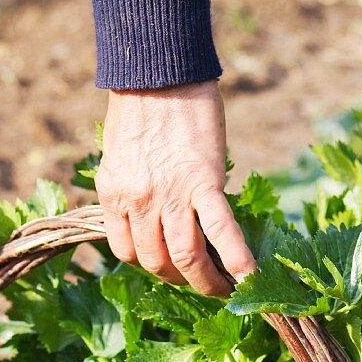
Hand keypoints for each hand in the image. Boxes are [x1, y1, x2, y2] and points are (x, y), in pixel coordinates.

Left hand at [96, 81, 255, 295]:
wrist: (161, 71)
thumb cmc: (141, 109)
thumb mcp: (120, 157)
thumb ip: (132, 191)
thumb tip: (153, 219)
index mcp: (113, 196)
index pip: (127, 252)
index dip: (148, 266)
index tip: (166, 268)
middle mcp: (138, 201)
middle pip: (156, 262)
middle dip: (178, 279)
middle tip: (198, 283)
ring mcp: (170, 195)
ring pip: (185, 258)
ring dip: (205, 282)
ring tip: (222, 290)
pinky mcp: (204, 183)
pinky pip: (220, 231)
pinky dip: (235, 259)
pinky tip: (247, 277)